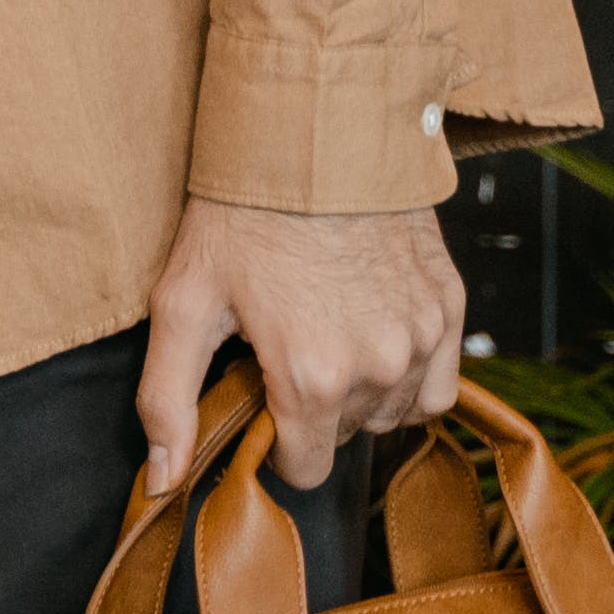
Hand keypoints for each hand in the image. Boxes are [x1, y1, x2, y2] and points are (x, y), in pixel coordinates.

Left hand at [135, 198, 463, 495]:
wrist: (312, 133)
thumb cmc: (240, 216)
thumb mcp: (182, 303)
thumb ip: (168, 401)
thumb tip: (162, 481)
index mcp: (313, 377)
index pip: (306, 469)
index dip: (276, 441)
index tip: (258, 394)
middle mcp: (380, 367)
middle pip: (347, 437)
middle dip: (314, 408)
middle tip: (283, 344)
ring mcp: (423, 337)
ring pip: (395, 412)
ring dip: (362, 394)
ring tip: (324, 332)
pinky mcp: (451, 306)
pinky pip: (439, 382)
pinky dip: (409, 373)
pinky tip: (371, 334)